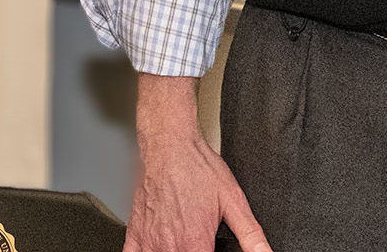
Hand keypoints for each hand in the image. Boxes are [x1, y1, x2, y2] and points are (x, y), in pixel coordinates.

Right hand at [125, 74, 270, 251]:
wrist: (168, 144)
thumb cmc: (198, 168)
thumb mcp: (234, 201)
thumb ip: (251, 235)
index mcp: (195, 243)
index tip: (212, 247)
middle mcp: (170, 246)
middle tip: (200, 241)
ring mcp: (150, 241)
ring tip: (181, 241)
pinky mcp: (135, 232)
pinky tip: (158, 247)